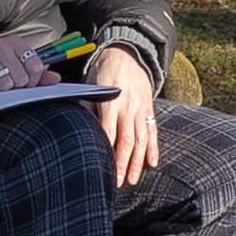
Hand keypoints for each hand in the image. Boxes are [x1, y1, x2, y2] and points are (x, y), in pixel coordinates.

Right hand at [0, 34, 62, 94]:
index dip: (33, 82)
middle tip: (4, 83)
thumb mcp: (16, 67)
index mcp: (16, 43)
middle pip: (21, 79)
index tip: (25, 84)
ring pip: (4, 84)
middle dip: (14, 87)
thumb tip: (57, 79)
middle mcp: (0, 44)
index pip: (36, 67)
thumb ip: (38, 74)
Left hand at [86, 47, 158, 186]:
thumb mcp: (90, 84)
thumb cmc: (103, 71)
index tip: (102, 167)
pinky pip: (153, 130)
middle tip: (117, 183)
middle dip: (122, 163)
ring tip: (133, 179)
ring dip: (138, 161)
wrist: (126, 53)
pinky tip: (153, 163)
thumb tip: (82, 126)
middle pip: (127, 140)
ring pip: (142, 139)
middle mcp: (128, 106)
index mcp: (111, 101)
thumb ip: (88, 105)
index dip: (107, 151)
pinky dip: (154, 148)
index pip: (109, 130)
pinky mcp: (149, 108)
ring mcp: (141, 108)